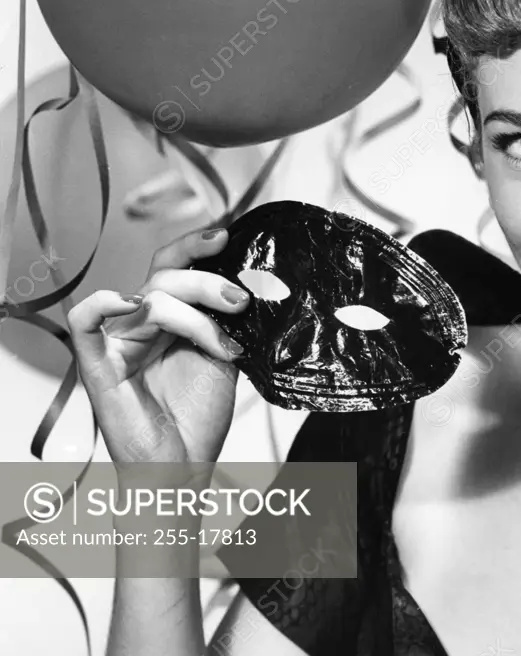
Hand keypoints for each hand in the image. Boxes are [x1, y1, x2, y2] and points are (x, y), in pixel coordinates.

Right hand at [68, 228, 249, 466]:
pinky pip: (85, 320)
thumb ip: (228, 320)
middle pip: (166, 274)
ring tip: (226, 345)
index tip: (228, 236)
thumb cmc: (197, 416)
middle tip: (240, 301)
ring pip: (151, 298)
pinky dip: (103, 301)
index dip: (197, 246)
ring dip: (196, 316)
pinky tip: (131, 301)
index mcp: (168, 317)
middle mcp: (140, 323)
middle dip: (208, 281)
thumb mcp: (225, 357)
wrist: (182, 466)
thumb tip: (252, 283)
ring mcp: (119, 341)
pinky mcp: (99, 364)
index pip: (175, 265)